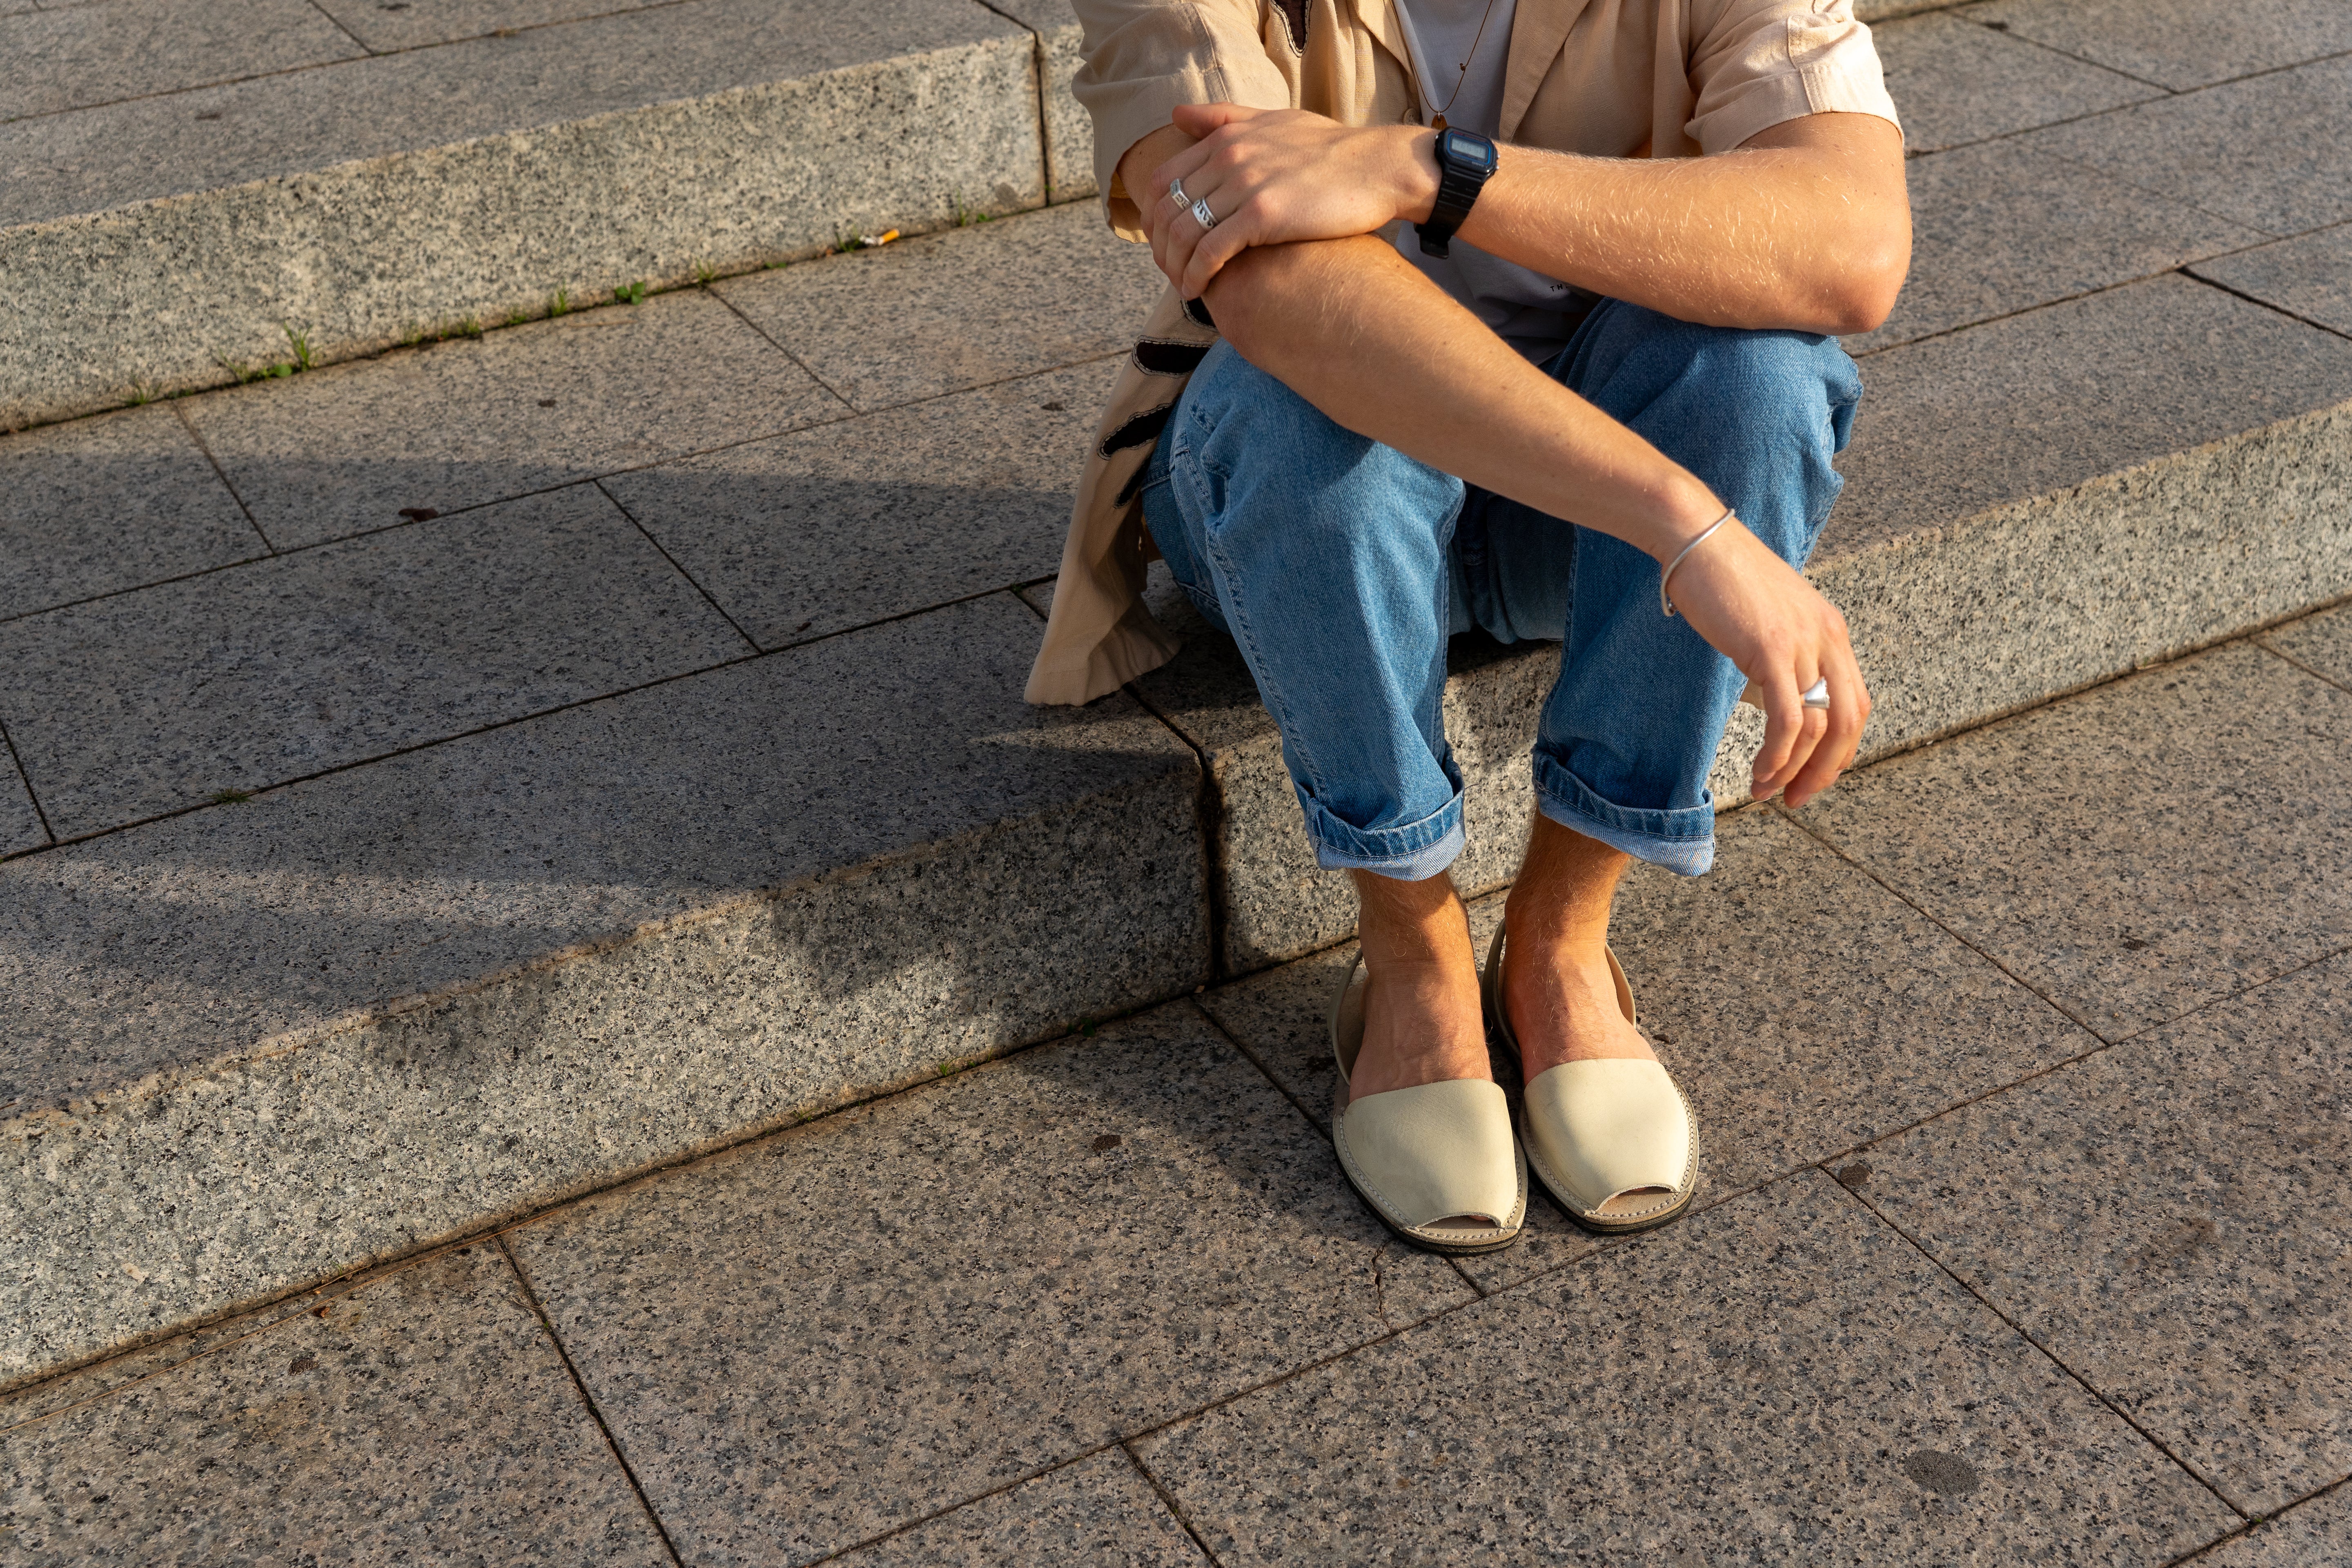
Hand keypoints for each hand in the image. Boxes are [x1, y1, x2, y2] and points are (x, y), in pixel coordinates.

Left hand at [1145, 103, 1436, 296]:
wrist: (1377, 167)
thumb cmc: (1330, 149)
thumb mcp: (1273, 120)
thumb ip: (1224, 118)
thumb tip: (1176, 114)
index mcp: (1226, 137)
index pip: (1162, 179)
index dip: (1152, 217)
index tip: (1160, 242)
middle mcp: (1229, 157)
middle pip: (1167, 210)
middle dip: (1160, 247)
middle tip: (1168, 271)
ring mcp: (1245, 185)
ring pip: (1184, 233)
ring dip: (1175, 266)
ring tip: (1181, 286)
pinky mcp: (1263, 215)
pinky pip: (1210, 251)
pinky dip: (1196, 274)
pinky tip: (1196, 291)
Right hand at [1661, 519, 1868, 807]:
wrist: (1697, 539)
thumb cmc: (1720, 578)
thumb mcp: (1765, 622)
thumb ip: (1780, 659)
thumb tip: (1772, 705)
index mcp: (1830, 631)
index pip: (1854, 704)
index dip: (1839, 749)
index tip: (1810, 775)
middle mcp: (1828, 637)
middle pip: (1849, 721)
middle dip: (1826, 770)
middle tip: (1797, 799)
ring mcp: (1804, 643)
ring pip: (1820, 727)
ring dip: (1795, 770)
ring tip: (1768, 792)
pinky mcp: (1773, 649)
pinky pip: (1789, 719)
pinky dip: (1777, 756)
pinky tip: (1759, 773)